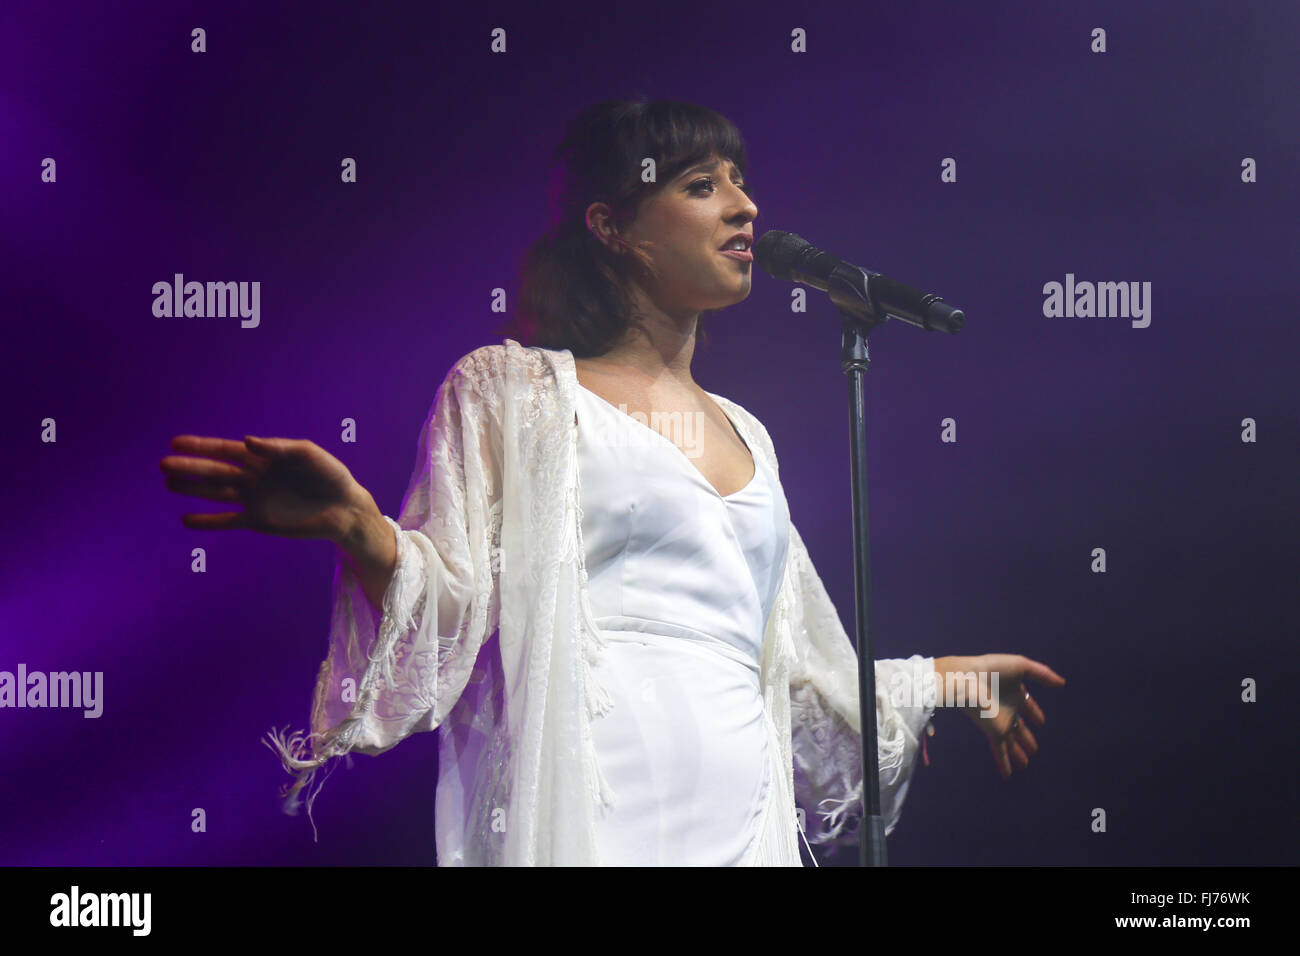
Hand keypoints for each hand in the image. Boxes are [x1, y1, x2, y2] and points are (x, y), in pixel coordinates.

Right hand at [160, 434, 368, 541]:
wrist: (344, 508)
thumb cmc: (330, 475)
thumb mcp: (308, 454)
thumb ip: (279, 447)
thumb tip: (247, 441)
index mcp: (263, 457)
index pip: (226, 450)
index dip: (201, 446)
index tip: (176, 442)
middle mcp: (253, 477)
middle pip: (215, 471)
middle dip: (190, 467)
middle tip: (163, 465)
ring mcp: (254, 499)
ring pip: (216, 493)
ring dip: (192, 489)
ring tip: (168, 484)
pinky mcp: (259, 521)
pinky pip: (228, 521)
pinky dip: (208, 521)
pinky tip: (186, 520)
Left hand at [941, 653, 1065, 778]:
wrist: (968, 679)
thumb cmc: (992, 669)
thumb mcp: (1022, 666)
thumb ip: (1042, 673)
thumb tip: (1062, 683)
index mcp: (1013, 692)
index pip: (1026, 705)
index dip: (1034, 712)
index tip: (1041, 721)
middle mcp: (1007, 709)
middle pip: (1019, 727)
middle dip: (1026, 737)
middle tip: (1035, 749)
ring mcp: (1000, 722)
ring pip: (1011, 743)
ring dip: (1018, 753)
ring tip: (1026, 764)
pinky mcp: (993, 731)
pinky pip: (1000, 751)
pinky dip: (1005, 763)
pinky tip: (1009, 775)